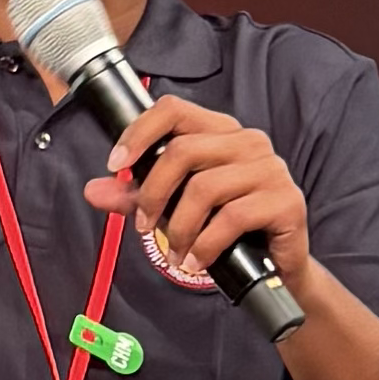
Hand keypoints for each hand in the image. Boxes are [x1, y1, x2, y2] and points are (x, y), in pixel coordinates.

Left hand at [82, 95, 310, 285]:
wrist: (278, 270)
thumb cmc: (226, 229)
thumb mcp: (175, 208)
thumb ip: (136, 197)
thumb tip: (93, 190)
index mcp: (221, 130)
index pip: (173, 109)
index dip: (139, 132)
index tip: (116, 164)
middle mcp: (248, 140)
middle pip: (183, 150)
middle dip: (153, 193)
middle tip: (143, 227)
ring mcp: (270, 169)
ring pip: (205, 187)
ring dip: (178, 229)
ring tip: (174, 254)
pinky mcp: (286, 201)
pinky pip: (232, 218)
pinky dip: (206, 245)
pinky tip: (196, 262)